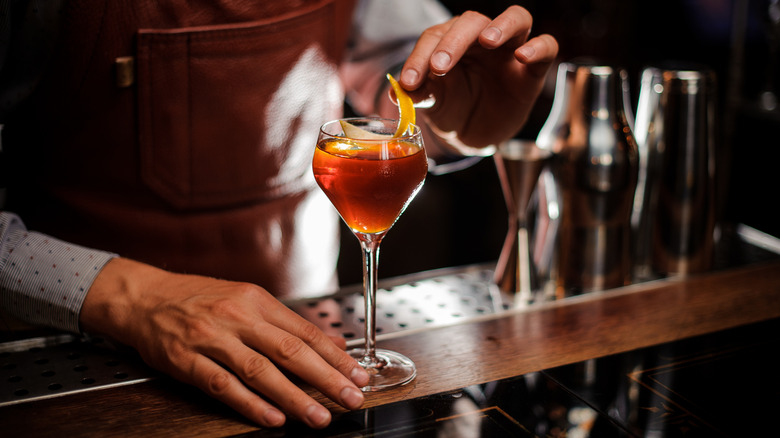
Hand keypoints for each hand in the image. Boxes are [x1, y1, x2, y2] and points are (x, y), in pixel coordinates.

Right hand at [80, 258, 368, 428]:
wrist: (143, 296)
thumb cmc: (198, 299)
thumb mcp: (245, 299)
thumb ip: (284, 324)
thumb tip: (329, 344)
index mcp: (256, 300)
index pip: (304, 331)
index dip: (335, 356)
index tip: (358, 374)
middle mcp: (237, 316)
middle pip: (289, 351)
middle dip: (325, 377)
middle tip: (351, 397)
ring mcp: (211, 338)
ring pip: (260, 371)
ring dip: (293, 397)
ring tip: (318, 416)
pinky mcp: (187, 361)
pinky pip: (222, 385)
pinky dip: (250, 404)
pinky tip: (272, 418)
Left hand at [400, 5, 557, 148]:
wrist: (473, 134)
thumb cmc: (452, 108)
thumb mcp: (433, 104)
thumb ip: (419, 93)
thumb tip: (398, 91)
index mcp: (451, 42)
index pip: (436, 36)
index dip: (420, 56)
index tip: (409, 81)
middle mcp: (481, 39)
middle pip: (472, 22)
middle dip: (453, 42)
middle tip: (439, 67)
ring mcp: (510, 50)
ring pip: (516, 18)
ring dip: (501, 25)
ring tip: (487, 40)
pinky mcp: (533, 69)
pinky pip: (547, 46)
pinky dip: (538, 46)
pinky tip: (523, 56)